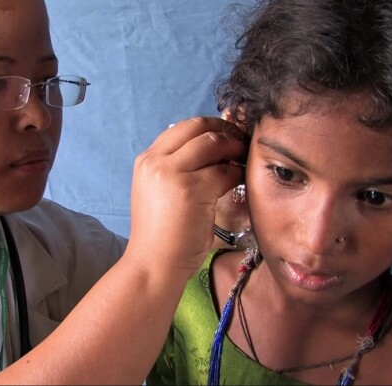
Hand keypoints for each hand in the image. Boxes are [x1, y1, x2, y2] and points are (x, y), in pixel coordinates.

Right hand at [127, 116, 246, 278]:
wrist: (154, 264)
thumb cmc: (161, 234)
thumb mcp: (160, 191)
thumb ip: (177, 168)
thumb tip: (213, 148)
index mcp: (147, 160)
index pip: (182, 127)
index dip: (209, 127)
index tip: (227, 135)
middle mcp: (156, 161)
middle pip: (198, 127)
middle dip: (224, 129)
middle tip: (241, 140)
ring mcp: (172, 173)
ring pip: (213, 143)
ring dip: (234, 147)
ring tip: (244, 157)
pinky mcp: (191, 188)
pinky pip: (224, 170)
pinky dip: (237, 172)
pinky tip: (242, 179)